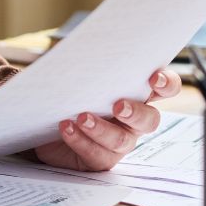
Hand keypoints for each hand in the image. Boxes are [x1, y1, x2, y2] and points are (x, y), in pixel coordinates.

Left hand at [31, 68, 181, 170]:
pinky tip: (66, 127)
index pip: (164, 88)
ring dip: (102, 129)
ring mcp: (117, 141)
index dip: (167, 83)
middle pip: (149, 120)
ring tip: (81, 117)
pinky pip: (96, 154)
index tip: (155, 78)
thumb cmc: (63, 89)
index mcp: (134, 92)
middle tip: (118, 106)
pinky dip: (80, 140)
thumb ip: (84, 59)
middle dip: (136, 112)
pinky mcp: (98, 158)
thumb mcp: (72, 69)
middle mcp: (132, 119)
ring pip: (121, 140)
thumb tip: (81, 47)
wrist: (38, 119)